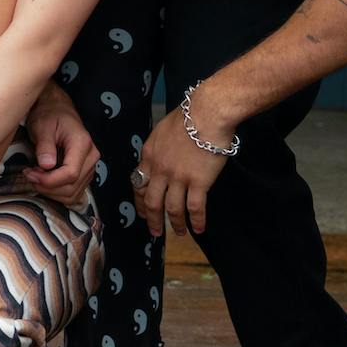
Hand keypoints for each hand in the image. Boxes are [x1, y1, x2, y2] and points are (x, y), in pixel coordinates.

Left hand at [25, 82, 99, 204]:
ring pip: (72, 194)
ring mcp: (89, 167)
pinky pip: (72, 193)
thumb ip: (44, 145)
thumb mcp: (41, 126)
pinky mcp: (84, 174)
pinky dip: (56, 192)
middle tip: (29, 174)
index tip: (31, 174)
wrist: (57, 110)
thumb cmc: (49, 116)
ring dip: (50, 191)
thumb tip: (46, 165)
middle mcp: (91, 157)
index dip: (49, 180)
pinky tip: (45, 180)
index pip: (70, 173)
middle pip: (71, 187)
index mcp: (82, 144)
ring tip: (36, 176)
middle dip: (47, 187)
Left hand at [133, 89, 235, 237]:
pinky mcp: (198, 182)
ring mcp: (178, 178)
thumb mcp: (162, 130)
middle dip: (152, 219)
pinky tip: (199, 229)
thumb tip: (159, 156)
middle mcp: (160, 170)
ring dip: (174, 224)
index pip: (139, 183)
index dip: (140, 200)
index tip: (143, 210)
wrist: (207, 113)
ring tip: (178, 233)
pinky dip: (196, 221)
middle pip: (151, 201)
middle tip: (155, 231)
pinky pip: (194, 208)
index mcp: (149, 156)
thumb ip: (158, 147)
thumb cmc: (189, 116)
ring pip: (171, 208)